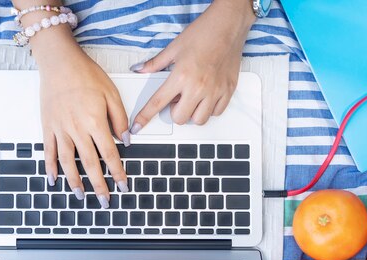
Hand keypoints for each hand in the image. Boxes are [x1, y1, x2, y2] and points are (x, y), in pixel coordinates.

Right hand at [27, 22, 130, 207]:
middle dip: (99, 185)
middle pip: (90, 164)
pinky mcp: (48, 127)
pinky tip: (54, 180)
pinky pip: (49, 152)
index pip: (109, 154)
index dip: (118, 173)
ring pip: (68, 162)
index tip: (123, 185)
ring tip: (81, 195)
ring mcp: (60, 130)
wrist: (59, 62)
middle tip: (105, 200)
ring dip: (75, 181)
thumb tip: (126, 141)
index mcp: (96, 122)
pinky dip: (51, 168)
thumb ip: (120, 119)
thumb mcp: (112, 93)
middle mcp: (77, 130)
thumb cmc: (86, 74)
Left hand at [130, 0, 254, 131]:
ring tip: (193, 98)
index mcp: (181, 76)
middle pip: (180, 118)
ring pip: (199, 120)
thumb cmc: (204, 33)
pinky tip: (206, 97)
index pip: (157, 103)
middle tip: (177, 98)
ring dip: (192, 113)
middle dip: (175, 112)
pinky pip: (216, 113)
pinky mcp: (228, 91)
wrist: (228, 25)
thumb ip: (155, 63)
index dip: (144, 117)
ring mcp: (215, 91)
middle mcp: (198, 87)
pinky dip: (209, 110)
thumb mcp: (174, 48)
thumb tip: (139, 69)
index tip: (137, 127)